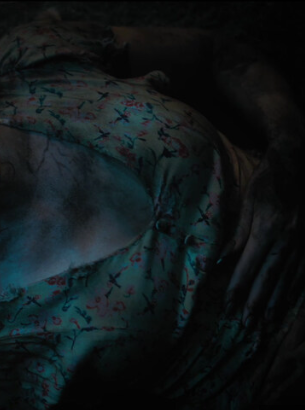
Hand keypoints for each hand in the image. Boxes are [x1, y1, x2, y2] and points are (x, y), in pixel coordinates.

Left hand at [222, 150, 303, 327]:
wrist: (300, 162)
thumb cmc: (269, 180)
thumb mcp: (249, 203)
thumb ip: (238, 235)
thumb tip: (221, 261)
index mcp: (268, 229)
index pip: (248, 267)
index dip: (237, 289)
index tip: (228, 306)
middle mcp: (289, 239)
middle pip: (269, 278)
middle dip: (256, 303)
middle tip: (246, 324)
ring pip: (289, 279)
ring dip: (276, 302)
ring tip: (266, 322)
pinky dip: (296, 289)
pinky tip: (289, 301)